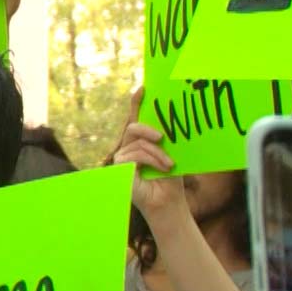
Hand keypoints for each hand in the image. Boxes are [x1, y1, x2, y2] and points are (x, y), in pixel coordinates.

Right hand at [110, 102, 187, 219]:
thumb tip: (170, 123)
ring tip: (170, 165)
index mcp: (140, 143)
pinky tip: (162, 169)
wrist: (168, 202)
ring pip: (138, 143)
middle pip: (132, 127)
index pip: (136, 119)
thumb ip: (166, 139)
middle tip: (162, 137)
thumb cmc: (171, 180)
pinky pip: (135, 155)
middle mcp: (128, 149)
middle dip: (148, 129)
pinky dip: (151, 160)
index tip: (143, 88)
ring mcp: (122, 158)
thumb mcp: (172, 154)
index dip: (137, 104)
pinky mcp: (119, 168)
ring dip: (157, 153)